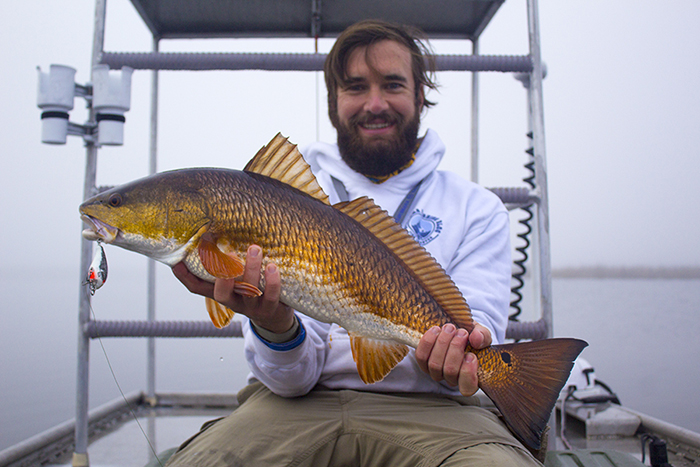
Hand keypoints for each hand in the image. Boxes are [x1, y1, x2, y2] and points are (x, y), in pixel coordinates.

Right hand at [172, 244, 295, 333]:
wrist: (274, 316)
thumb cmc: (253, 289)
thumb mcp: (237, 279)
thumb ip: (228, 263)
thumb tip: (215, 232)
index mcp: (220, 293)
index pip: (197, 287)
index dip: (184, 276)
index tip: (177, 259)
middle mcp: (233, 302)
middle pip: (221, 292)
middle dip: (222, 272)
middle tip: (228, 251)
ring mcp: (251, 307)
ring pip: (248, 290)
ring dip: (251, 268)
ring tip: (255, 248)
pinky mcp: (270, 308)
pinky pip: (271, 295)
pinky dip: (272, 280)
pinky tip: (272, 266)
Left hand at [415, 323, 491, 395]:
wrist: (456, 329)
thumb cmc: (472, 337)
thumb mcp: (483, 335)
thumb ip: (483, 337)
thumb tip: (476, 339)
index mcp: (469, 378)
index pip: (467, 387)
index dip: (468, 373)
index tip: (471, 355)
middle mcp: (451, 378)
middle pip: (450, 371)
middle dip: (456, 348)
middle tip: (462, 332)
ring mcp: (436, 372)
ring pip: (435, 364)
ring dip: (442, 343)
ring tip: (450, 328)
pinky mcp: (423, 362)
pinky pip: (421, 356)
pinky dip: (428, 341)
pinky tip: (436, 330)